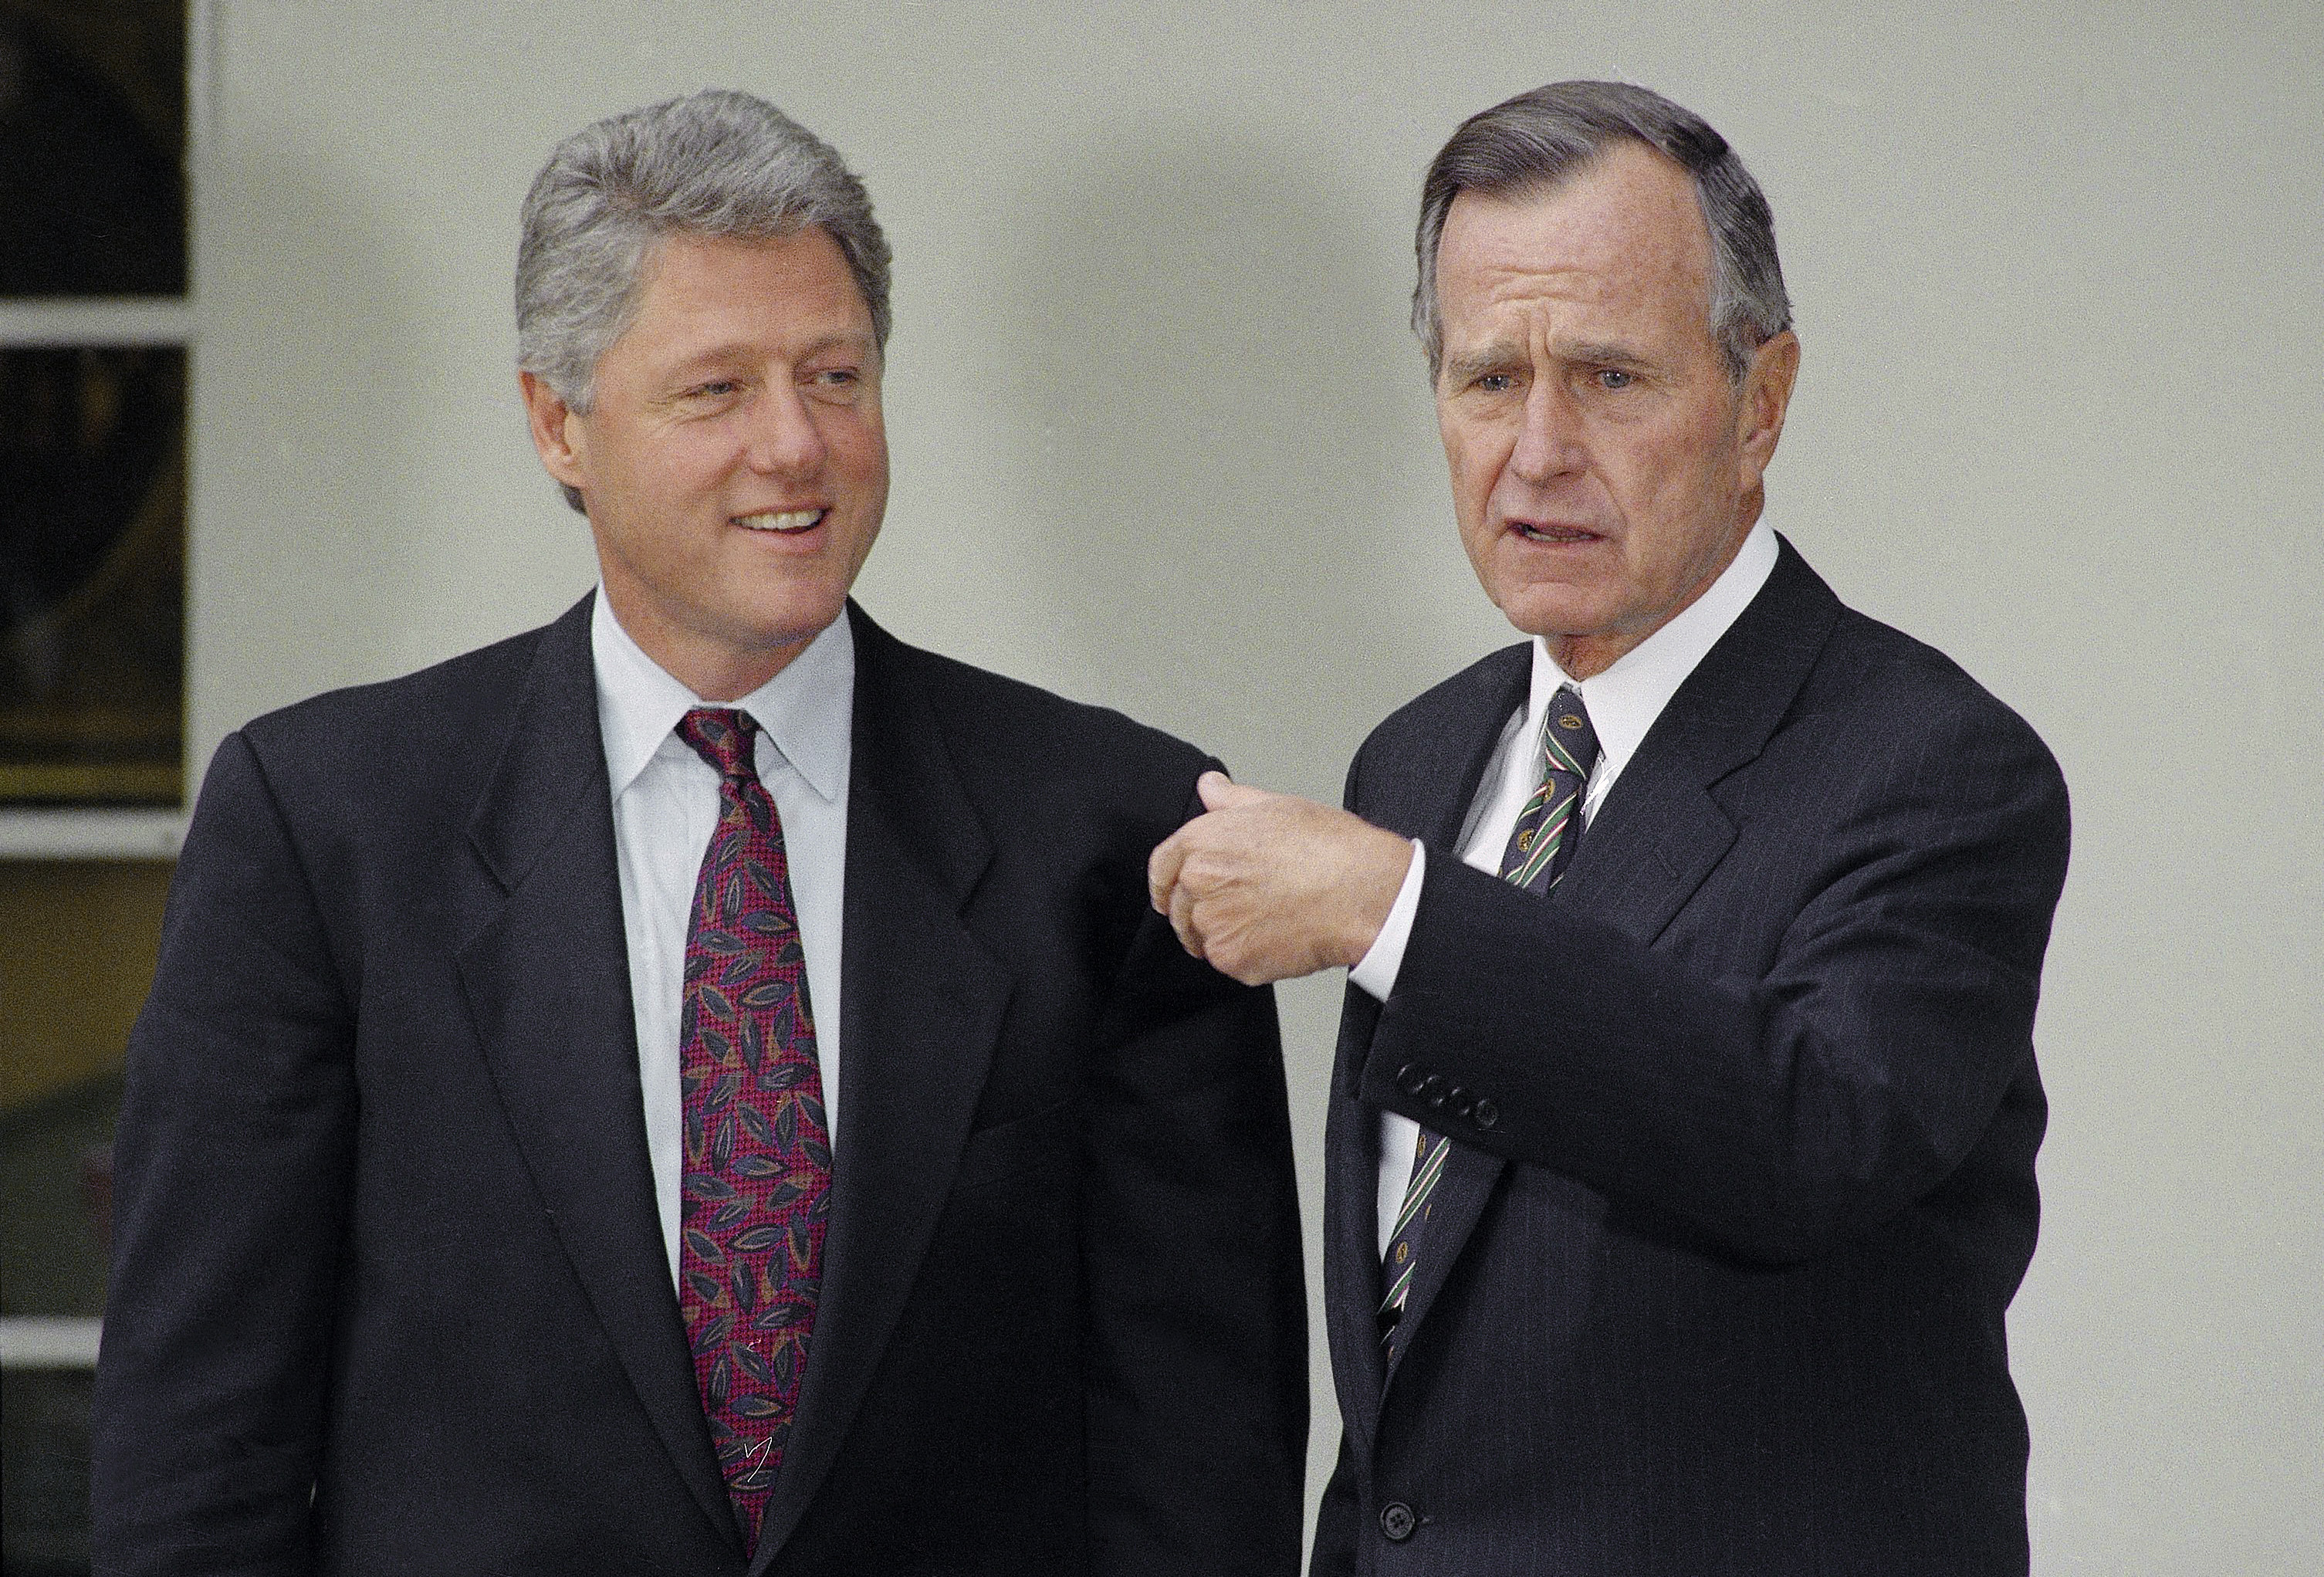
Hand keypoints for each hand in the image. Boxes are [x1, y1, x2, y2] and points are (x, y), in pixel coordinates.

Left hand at [1147, 772, 1414, 984]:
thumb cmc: (1328, 848)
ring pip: (1203, 937)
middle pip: (1179, 906)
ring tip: (1267, 918)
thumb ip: (1231, 800)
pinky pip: (1229, 962)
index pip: (1162, 866)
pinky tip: (1278, 936)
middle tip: (1239, 908)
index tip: (1169, 893)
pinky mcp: (1233, 959)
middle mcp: (1199, 883)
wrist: (1360, 894)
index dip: (1165, 881)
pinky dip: (1247, 956)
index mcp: (1202, 841)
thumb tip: (1210, 786)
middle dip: (1200, 910)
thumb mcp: (1276, 806)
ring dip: (1225, 933)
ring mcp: (1214, 925)